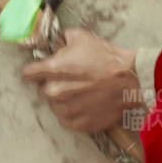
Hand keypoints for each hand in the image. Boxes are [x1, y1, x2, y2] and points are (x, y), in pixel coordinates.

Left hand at [21, 27, 143, 133]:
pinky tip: (87, 104)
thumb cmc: (110, 60)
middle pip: (43, 90)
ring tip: (83, 92)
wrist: (133, 81)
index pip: (28, 73)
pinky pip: (66, 119)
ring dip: (64, 100)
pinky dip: (74, 113)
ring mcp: (67, 110)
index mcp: (54, 69)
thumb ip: (63, 39)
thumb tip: (55, 41)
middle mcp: (56, 92)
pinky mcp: (78, 124)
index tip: (41, 70)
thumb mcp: (84, 38)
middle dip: (54, 84)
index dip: (36, 70)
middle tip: (72, 80)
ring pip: (55, 106)